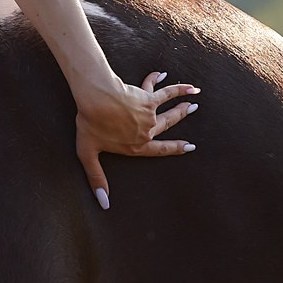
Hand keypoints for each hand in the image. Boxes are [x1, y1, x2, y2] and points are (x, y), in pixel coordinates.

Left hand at [75, 69, 200, 210]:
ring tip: (193, 95)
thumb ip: (97, 178)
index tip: (190, 147)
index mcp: (136, 146)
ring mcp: (150, 114)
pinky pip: (164, 91)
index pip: (160, 150)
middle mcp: (147, 131)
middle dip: (181, 116)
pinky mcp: (147, 98)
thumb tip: (104, 203)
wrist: (95, 100)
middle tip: (192, 108)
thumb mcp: (88, 154)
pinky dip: (173, 86)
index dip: (176, 149)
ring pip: (169, 106)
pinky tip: (176, 78)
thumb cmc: (90, 124)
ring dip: (182, 100)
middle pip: (168, 123)